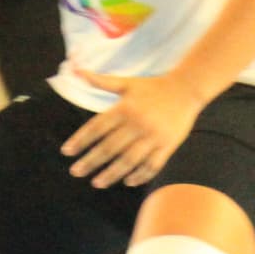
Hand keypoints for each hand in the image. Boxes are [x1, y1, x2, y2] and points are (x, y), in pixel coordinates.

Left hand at [60, 70, 204, 188]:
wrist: (187, 89)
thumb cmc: (153, 86)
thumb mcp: (127, 83)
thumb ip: (101, 81)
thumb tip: (77, 71)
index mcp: (124, 108)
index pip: (97, 127)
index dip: (81, 140)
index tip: (67, 152)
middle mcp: (137, 123)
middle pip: (110, 147)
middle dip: (91, 161)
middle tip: (75, 172)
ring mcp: (153, 136)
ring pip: (129, 160)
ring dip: (112, 174)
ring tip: (97, 183)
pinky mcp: (168, 146)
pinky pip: (152, 165)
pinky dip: (140, 175)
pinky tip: (127, 181)